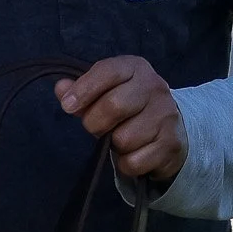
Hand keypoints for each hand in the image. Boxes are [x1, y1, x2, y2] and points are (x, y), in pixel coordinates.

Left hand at [55, 56, 187, 183]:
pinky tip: (133, 153)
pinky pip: (134, 162)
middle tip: (95, 127)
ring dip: (114, 146)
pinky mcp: (171, 144)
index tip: (68, 106)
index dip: (84, 89)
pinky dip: (126, 163)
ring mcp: (167, 116)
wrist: (171, 128)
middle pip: (113, 106)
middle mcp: (155, 88)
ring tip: (121, 137)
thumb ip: (80, 89)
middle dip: (95, 122)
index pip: (107, 71)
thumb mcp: (105, 92)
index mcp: (136, 68)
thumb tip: (61, 88)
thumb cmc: (128, 107)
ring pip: (124, 138)